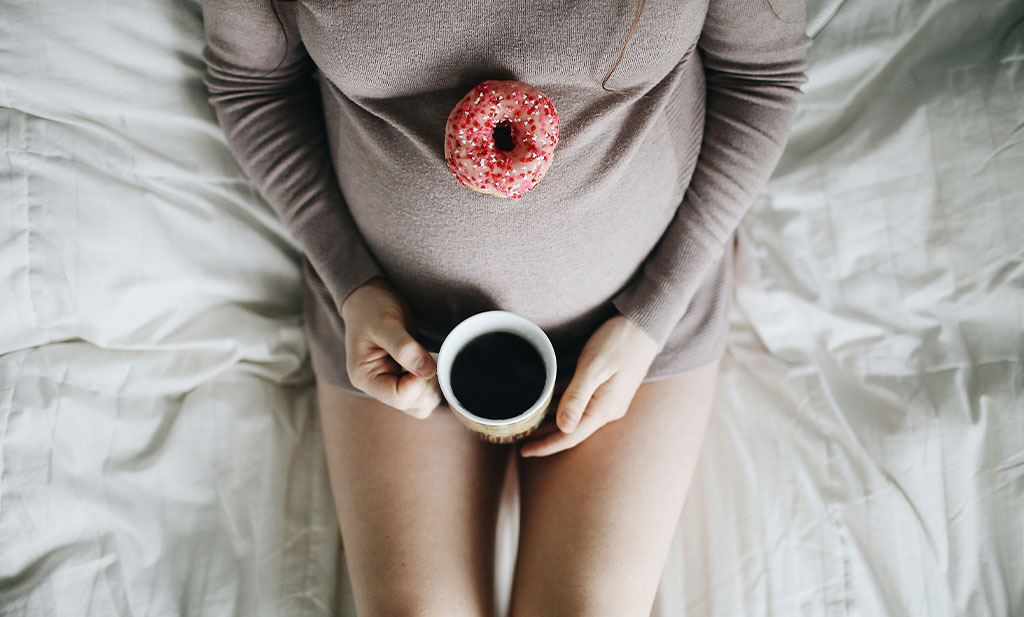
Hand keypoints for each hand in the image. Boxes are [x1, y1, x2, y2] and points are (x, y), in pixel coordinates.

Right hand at [340, 277, 441, 417]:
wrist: (370, 296)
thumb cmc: (371, 307)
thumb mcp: (384, 322)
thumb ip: (404, 347)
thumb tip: (426, 370)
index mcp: (365, 377)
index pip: (399, 398)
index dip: (419, 381)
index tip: (424, 356)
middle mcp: (377, 387)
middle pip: (413, 405)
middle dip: (427, 382)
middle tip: (427, 354)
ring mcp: (392, 384)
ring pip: (422, 405)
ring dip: (432, 384)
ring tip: (427, 357)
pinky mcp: (405, 379)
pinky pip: (425, 395)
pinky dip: (433, 382)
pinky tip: (429, 361)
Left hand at [519, 314, 658, 456]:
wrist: (644, 325)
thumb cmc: (619, 342)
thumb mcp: (594, 367)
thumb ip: (577, 397)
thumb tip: (563, 427)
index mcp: (604, 409)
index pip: (571, 435)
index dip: (546, 445)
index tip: (524, 451)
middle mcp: (606, 409)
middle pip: (570, 428)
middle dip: (545, 434)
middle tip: (518, 434)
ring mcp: (607, 399)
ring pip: (573, 414)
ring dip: (551, 417)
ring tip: (527, 419)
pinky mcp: (605, 389)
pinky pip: (579, 401)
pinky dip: (561, 401)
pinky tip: (544, 398)